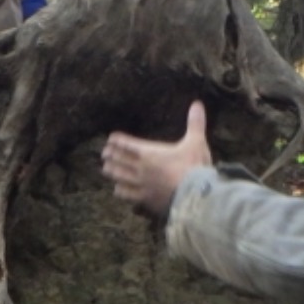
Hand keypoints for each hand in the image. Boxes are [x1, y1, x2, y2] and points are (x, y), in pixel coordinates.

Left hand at [102, 101, 212, 215]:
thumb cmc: (194, 167)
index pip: (126, 144)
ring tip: (106, 169)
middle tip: (105, 154)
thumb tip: (198, 104)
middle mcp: (141, 168)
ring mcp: (141, 185)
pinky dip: (120, 190)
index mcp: (149, 153)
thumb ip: (195, 123)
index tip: (111, 139)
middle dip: (110, 155)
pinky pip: (126, 194)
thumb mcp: (196, 142)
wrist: (194, 196)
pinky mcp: (144, 199)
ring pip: (118, 176)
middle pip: (118, 160)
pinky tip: (118, 189)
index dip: (116, 141)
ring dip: (112, 172)